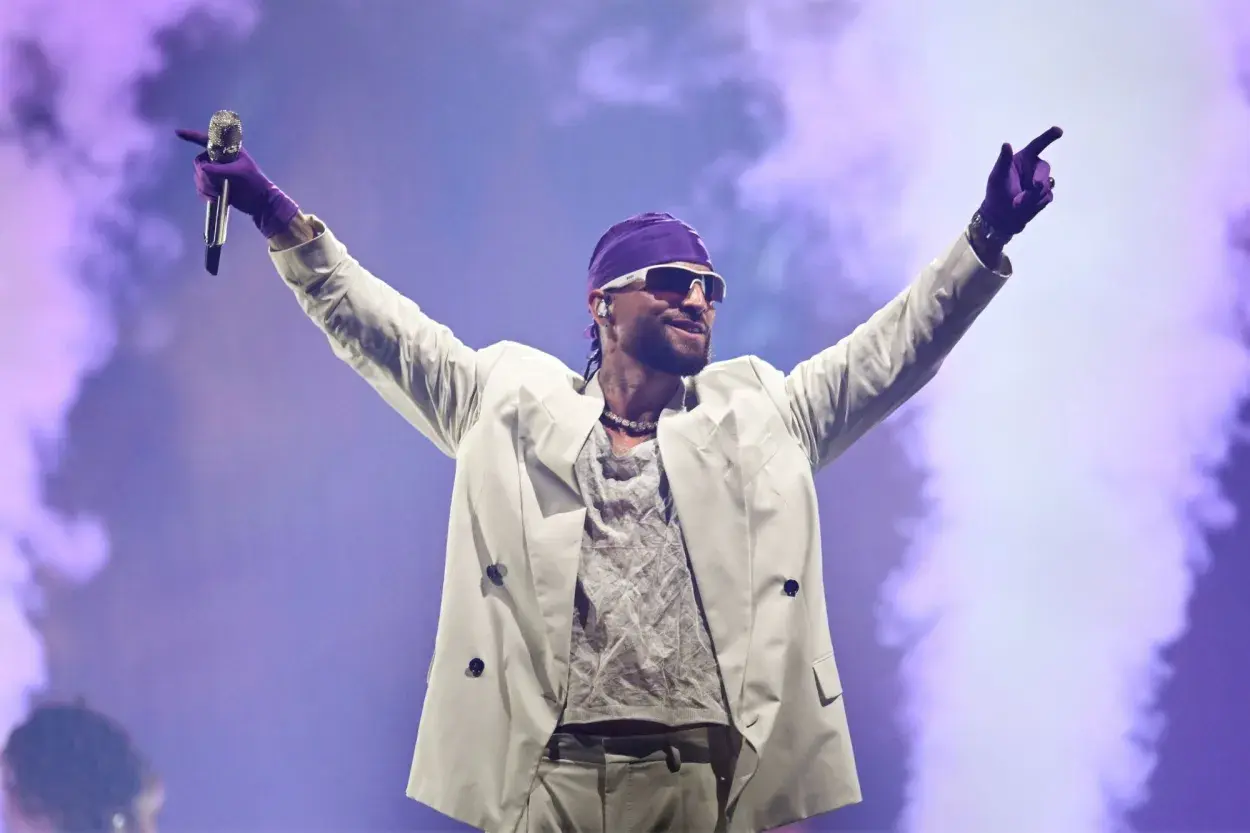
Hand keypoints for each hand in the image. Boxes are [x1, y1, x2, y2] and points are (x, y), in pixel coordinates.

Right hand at [175, 129, 299, 238]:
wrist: (260, 203)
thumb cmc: (255, 183)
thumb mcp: (239, 173)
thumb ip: (220, 170)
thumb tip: (202, 169)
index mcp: (228, 151)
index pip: (207, 140)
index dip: (192, 136)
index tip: (178, 133)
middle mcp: (219, 160)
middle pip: (199, 163)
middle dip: (204, 176)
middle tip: (217, 187)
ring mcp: (216, 173)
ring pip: (198, 176)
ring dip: (205, 187)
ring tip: (218, 195)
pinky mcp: (215, 185)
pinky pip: (201, 187)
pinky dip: (204, 194)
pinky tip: (214, 200)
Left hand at [979, 125, 1062, 236]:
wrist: (1000, 218)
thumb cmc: (996, 193)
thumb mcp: (997, 177)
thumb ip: (1003, 161)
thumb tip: (1006, 144)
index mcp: (1023, 159)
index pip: (1037, 145)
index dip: (1048, 137)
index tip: (1058, 131)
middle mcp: (1034, 168)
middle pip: (1045, 168)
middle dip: (1039, 178)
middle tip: (1033, 186)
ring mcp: (1041, 182)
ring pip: (1047, 184)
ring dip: (1033, 195)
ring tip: (1018, 202)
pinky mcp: (1044, 196)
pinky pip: (1047, 197)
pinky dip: (1036, 203)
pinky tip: (1026, 206)